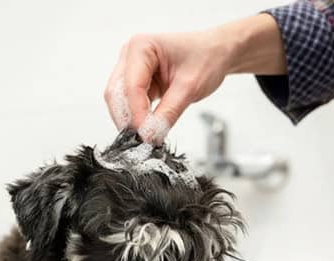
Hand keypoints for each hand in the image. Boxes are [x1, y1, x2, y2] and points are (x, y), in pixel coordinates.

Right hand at [104, 14, 286, 144]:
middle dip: (128, 119)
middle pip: (116, 94)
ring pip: (118, 102)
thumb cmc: (206, 59)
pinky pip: (128, 105)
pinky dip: (136, 119)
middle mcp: (130, 55)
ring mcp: (130, 68)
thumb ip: (168, 113)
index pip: (131, 86)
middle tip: (143, 141)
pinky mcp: (136, 82)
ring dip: (130, 121)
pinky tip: (148, 128)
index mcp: (141, 46)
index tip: (145, 135)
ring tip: (147, 136)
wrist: (216, 53)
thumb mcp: (190, 88)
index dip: (137, 114)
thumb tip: (149, 135)